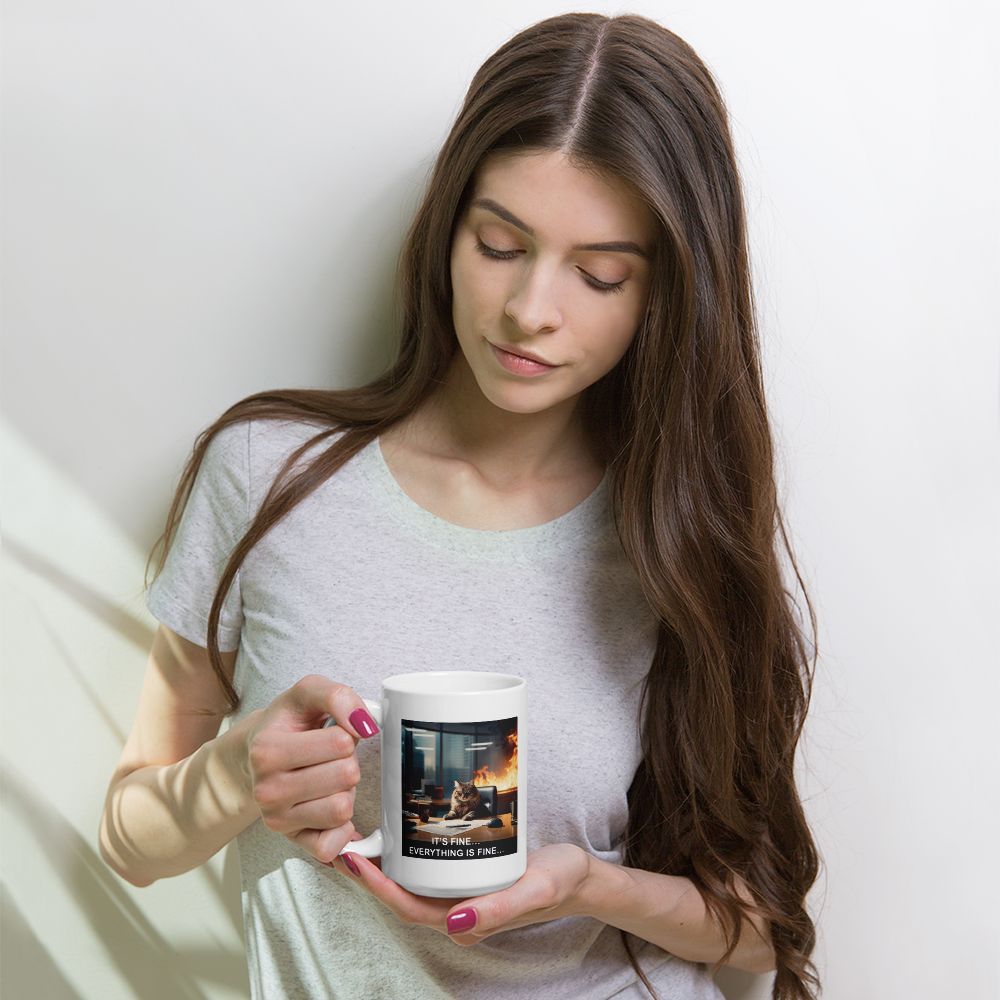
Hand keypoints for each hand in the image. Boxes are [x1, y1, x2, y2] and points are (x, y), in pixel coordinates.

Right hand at [241, 674, 378, 862]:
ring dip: (345, 791)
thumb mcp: (308, 692)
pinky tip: (329, 806)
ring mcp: (276, 819)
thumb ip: (338, 696)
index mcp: (266, 750)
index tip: (328, 732)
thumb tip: (364, 724)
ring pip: (343, 809)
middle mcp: (266, 790)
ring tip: (326, 778)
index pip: (341, 742)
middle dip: (347, 762)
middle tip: (328, 757)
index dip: (346, 733)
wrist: (256, 753)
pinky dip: (341, 828)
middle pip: (346, 776)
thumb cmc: (287, 722)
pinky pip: (331, 846)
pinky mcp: (291, 841)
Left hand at [330, 843, 591, 942]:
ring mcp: (458, 899)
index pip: (408, 907)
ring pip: (409, 885)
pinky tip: (394, 836)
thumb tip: (453, 923)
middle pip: (400, 897)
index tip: (353, 858)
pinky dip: (403, 858)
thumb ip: (498, 910)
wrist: (580, 878)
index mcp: (465, 922)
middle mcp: (455, 915)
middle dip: (367, 874)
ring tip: (358, 835)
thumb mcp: (535, 890)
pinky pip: (424, 874)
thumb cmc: (559, 883)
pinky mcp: (463, 882)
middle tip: (341, 839)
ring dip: (381, 865)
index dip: (376, 887)